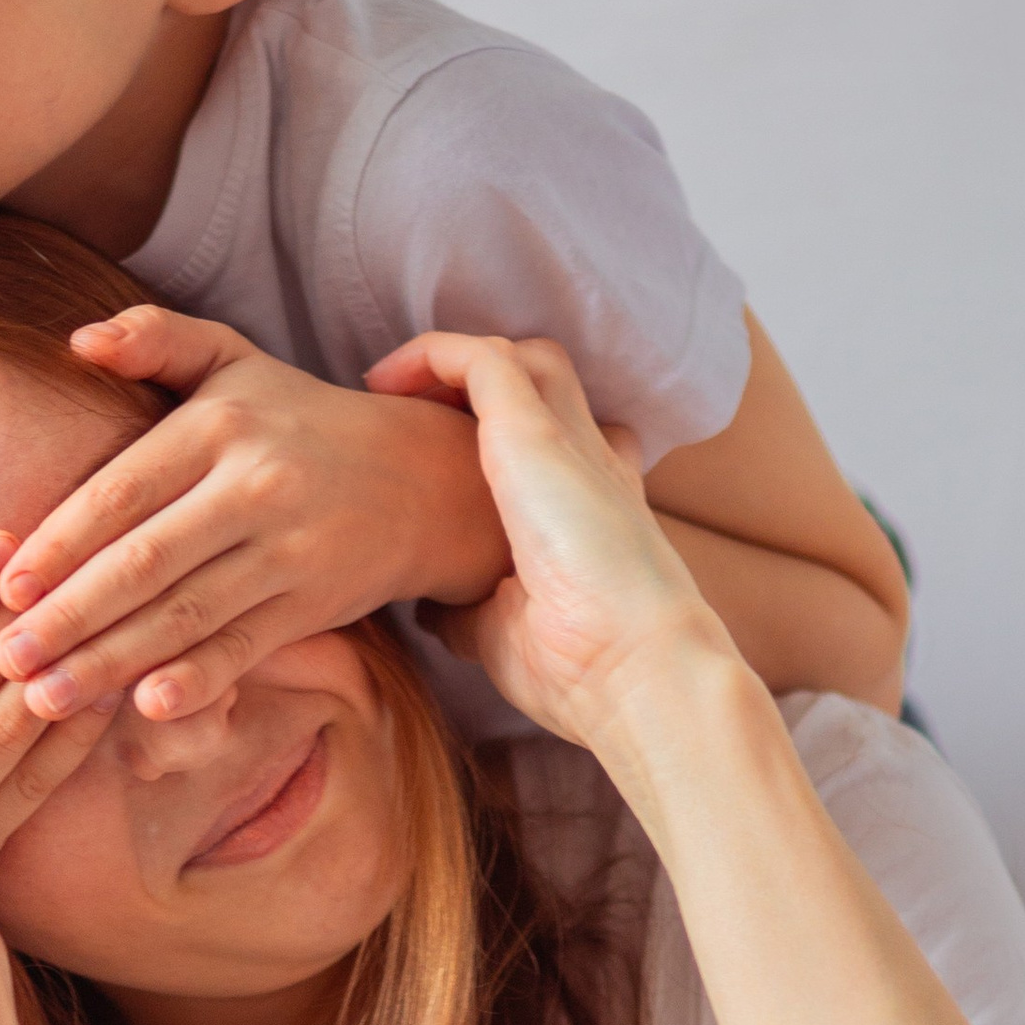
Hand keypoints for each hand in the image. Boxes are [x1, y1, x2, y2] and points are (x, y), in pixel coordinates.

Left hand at [0, 305, 509, 723]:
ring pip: (185, 614)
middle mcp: (253, 488)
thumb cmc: (298, 420)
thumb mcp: (235, 361)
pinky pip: (243, 645)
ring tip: (45, 699)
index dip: (60, 543)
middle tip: (5, 659)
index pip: (122, 491)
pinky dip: (197, 679)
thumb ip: (157, 339)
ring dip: (110, 662)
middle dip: (69, 616)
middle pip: (145, 562)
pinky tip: (145, 707)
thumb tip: (79, 340)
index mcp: (218, 427)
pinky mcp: (313, 602)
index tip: (3, 587)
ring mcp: (288, 551)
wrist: (424, 477)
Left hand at [364, 331, 739, 751]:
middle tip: (418, 419)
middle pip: (550, 386)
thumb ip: (472, 608)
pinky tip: (389, 380)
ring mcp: (571, 442)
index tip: (445, 464)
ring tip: (395, 390)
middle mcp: (591, 464)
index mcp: (597, 508)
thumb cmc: (580, 669)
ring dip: (458, 363)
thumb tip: (432, 608)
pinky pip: (481, 358)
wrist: (634, 667)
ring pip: (525, 358)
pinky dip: (433, 355)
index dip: (516, 439)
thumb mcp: (508, 631)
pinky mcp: (538, 432)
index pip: (575, 446)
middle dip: (487, 387)